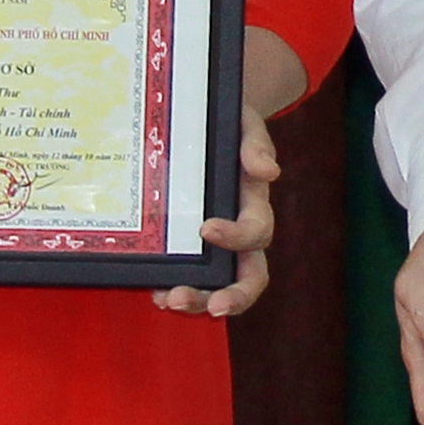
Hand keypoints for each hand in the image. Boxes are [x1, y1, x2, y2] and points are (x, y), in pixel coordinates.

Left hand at [161, 109, 278, 318]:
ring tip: (171, 301)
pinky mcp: (187, 245)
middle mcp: (238, 231)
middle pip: (249, 276)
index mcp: (253, 203)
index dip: (237, 237)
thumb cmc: (230, 124)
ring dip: (199, 299)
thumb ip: (256, 144)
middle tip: (212, 306)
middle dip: (234, 295)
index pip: (257, 230)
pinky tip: (155, 291)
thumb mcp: (244, 124)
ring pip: (218, 284)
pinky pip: (187, 275)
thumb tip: (268, 171)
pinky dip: (172, 286)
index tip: (207, 229)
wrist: (206, 118)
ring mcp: (213, 244)